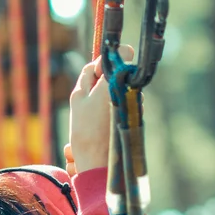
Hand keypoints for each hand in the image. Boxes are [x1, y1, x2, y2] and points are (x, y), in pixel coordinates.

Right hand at [66, 45, 133, 173]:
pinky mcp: (137, 116)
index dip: (112, 58)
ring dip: (109, 96)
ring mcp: (136, 104)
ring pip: (122, 89)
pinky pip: (124, 104)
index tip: (100, 70)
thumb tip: (98, 64)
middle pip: (121, 73)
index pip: (126, 52)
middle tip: (90, 97)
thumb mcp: (78, 97)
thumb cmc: (84, 129)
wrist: (98, 162)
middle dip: (106, 80)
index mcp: (115, 82)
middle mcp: (130, 90)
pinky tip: (103, 124)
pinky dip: (113, 109)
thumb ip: (88, 75)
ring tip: (95, 115)